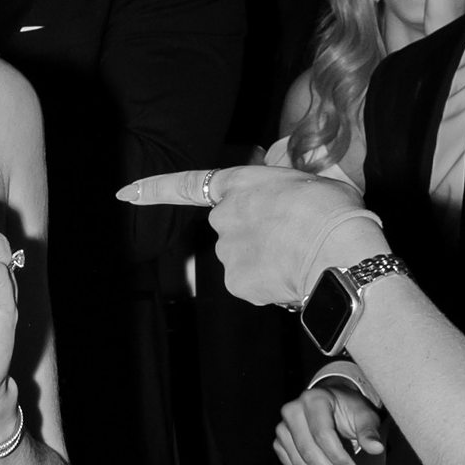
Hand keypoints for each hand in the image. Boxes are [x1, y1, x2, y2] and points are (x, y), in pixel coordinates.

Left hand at [119, 162, 380, 309]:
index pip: (185, 185)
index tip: (124, 193)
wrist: (339, 250)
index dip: (152, 189)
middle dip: (254, 235)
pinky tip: (292, 276)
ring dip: (265, 260)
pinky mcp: (236, 282)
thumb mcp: (311, 179)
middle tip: (292, 236)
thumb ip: (285, 187)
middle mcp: (223, 217)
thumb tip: (290, 195)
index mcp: (240, 184)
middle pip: (230, 229)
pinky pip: (250, 285)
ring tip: (299, 256)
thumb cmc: (334, 210)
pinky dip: (269, 284)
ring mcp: (227, 252)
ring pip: (242, 259)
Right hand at [277, 380, 380, 464]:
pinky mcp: (280, 445)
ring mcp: (283, 429)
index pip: (322, 434)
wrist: (331, 405)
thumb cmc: (347, 408)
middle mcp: (293, 412)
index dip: (338, 457)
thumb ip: (369, 431)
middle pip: (309, 452)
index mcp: (313, 399)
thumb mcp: (363, 414)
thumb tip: (376, 448)